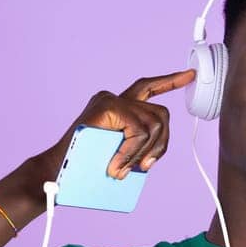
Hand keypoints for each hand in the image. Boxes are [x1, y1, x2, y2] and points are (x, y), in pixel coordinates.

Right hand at [31, 68, 196, 184]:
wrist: (56, 171)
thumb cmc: (85, 166)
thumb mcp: (119, 154)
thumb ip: (136, 145)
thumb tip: (155, 152)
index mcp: (119, 108)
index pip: (149, 88)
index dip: (170, 82)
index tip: (189, 75)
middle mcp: (115, 98)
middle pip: (160, 114)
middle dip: (161, 144)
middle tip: (146, 167)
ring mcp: (110, 99)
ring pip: (152, 123)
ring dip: (143, 152)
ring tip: (124, 169)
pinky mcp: (107, 106)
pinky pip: (138, 129)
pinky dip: (132, 151)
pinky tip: (118, 164)